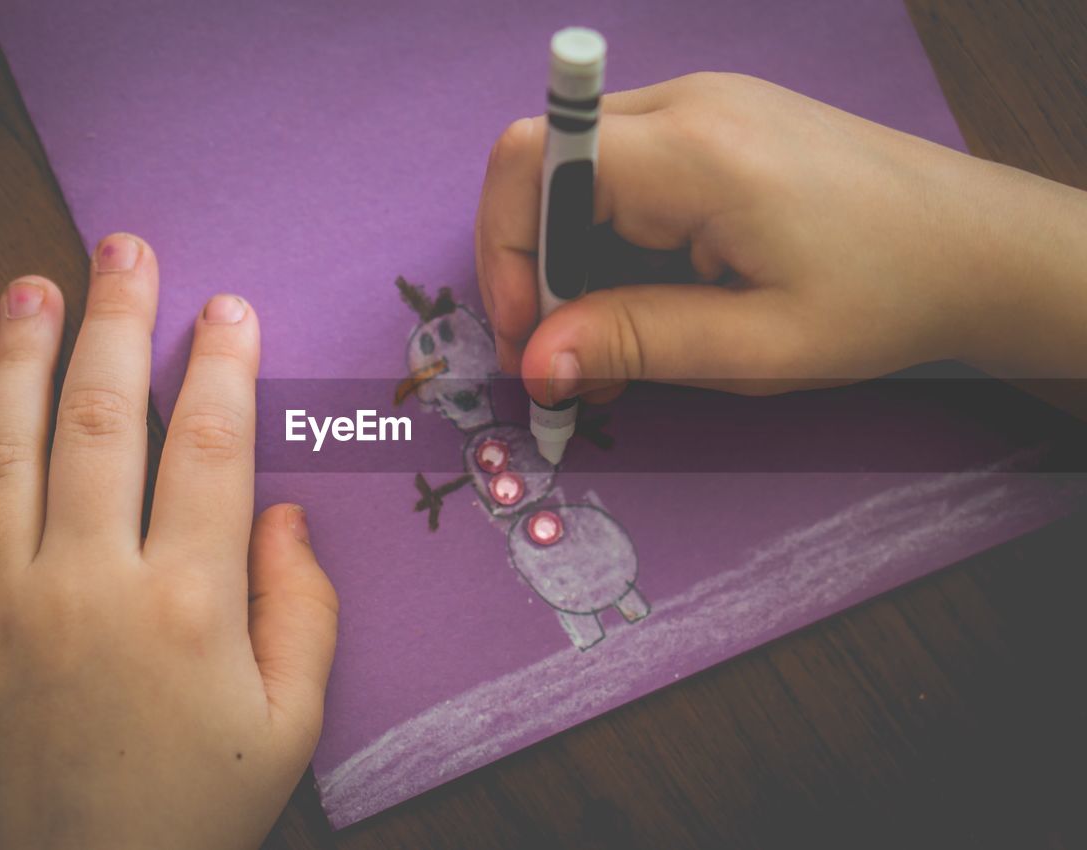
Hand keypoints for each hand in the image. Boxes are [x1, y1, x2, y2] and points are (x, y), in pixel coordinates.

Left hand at [0, 234, 337, 849]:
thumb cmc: (189, 818)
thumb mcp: (287, 727)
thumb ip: (301, 611)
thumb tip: (282, 514)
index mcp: (187, 603)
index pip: (208, 445)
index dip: (219, 363)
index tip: (225, 307)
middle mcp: (86, 583)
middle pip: (99, 417)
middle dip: (115, 320)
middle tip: (122, 247)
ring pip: (4, 447)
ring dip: (19, 353)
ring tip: (31, 284)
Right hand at [476, 72, 1086, 403]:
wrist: (976, 245)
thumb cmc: (883, 296)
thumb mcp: (757, 345)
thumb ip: (636, 342)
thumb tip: (533, 359)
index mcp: (695, 151)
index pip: (533, 160)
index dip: (504, 248)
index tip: (530, 334)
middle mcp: (688, 104)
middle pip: (545, 164)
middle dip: (536, 267)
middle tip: (569, 359)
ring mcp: (703, 106)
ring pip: (579, 173)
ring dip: (575, 261)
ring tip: (621, 341)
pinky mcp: (716, 124)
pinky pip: (623, 173)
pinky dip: (612, 239)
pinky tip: (654, 295)